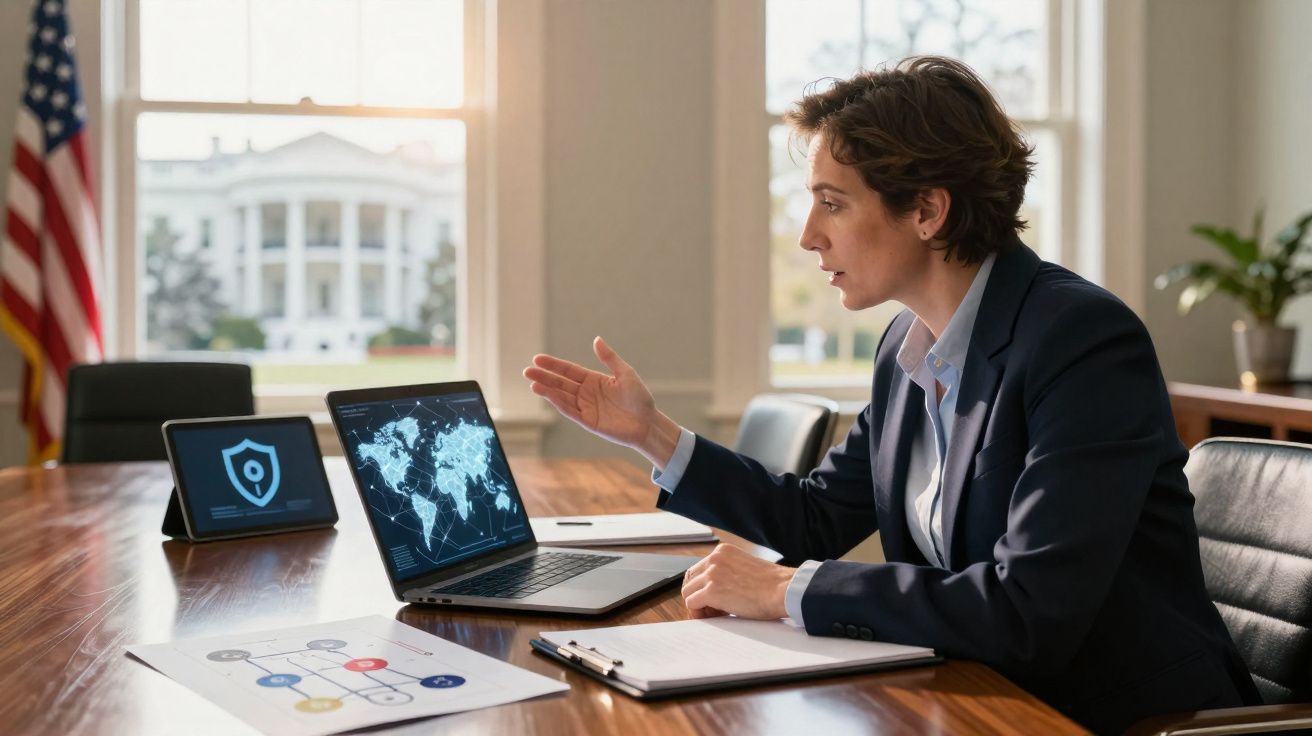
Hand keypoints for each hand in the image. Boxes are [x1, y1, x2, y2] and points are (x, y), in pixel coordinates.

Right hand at [523, 337, 680, 467]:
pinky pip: (570, 411)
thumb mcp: (625, 373)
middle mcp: (586, 393)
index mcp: (593, 379)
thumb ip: (609, 358)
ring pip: (562, 397)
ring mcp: (585, 407)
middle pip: (560, 383)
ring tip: (533, 383)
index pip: (568, 370)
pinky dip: (559, 404)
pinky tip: (548, 396)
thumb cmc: (639, 398)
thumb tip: (596, 339)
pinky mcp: (588, 421)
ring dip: (547, 391)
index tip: (537, 359)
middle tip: (527, 371)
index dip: (553, 365)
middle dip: (544, 377)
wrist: (647, 422)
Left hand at [681, 544, 793, 620]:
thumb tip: (714, 589)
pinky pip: (691, 604)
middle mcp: (715, 558)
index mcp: (723, 551)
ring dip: (699, 605)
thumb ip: (728, 572)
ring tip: (717, 614)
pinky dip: (699, 613)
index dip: (704, 586)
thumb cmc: (773, 584)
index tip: (715, 598)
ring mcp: (712, 573)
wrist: (784, 590)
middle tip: (714, 609)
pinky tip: (714, 617)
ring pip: (688, 592)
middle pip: (690, 579)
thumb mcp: (745, 568)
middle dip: (698, 595)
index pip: (699, 568)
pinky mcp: (712, 591)